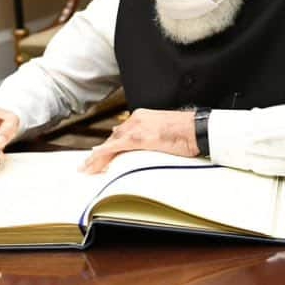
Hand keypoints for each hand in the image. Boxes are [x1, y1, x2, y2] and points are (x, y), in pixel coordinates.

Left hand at [80, 108, 197, 173]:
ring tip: (87, 168)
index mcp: (142, 117)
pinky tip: (93, 164)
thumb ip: (152, 138)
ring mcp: (135, 128)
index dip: (109, 145)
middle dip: (100, 152)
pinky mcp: (137, 138)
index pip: (121, 133)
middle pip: (112, 138)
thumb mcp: (165, 132)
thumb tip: (146, 148)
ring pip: (109, 143)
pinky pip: (113, 148)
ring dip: (96, 157)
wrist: (197, 128)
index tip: (100, 154)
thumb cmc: (187, 132)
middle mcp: (135, 119)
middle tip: (89, 164)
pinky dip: (101, 156)